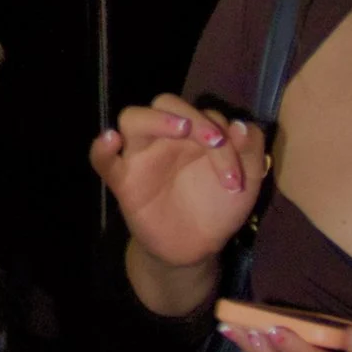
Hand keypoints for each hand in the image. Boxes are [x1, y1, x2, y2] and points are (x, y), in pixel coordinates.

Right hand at [89, 97, 267, 274]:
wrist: (197, 248)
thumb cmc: (218, 208)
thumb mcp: (247, 181)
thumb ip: (250, 151)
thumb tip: (240, 124)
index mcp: (196, 133)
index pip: (205, 115)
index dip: (224, 136)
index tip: (236, 177)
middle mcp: (166, 138)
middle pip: (165, 103)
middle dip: (192, 117)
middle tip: (214, 142)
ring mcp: (141, 156)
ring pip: (132, 118)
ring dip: (155, 119)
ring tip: (181, 130)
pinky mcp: (123, 182)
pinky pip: (101, 160)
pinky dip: (101, 147)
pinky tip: (112, 141)